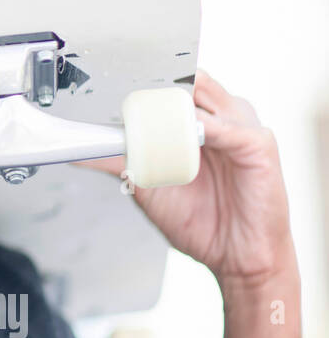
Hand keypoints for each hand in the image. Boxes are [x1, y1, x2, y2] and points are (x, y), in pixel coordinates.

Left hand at [76, 69, 295, 287]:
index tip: (109, 89)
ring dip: (174, 102)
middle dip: (155, 85)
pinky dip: (202, 126)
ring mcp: (240, 126)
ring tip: (148, 115)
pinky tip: (186, 132)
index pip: (168, 84)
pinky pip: (228, 127)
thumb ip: (117, 160)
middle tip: (123, 94)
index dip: (141, 84)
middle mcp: (219, 117)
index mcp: (196, 120)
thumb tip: (78, 151)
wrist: (236, 256)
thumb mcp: (147, 184)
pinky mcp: (259, 144)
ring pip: (204, 95)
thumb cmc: (202, 219)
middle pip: (186, 81)